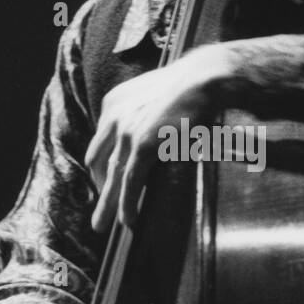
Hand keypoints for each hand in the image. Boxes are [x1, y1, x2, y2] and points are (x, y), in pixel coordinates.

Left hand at [85, 45, 233, 231]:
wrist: (204, 77)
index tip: (106, 184)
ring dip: (107, 205)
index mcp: (114, 103)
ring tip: (103, 226)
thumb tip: (150, 140)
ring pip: (112, 177)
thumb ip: (144, 117)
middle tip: (98, 212)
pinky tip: (127, 221)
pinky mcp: (142, 144)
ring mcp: (127, 131)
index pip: (100, 143)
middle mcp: (114, 116)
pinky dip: (127, 204)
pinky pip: (130, 182)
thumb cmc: (189, 87)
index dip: (102, 168)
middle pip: (99, 162)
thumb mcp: (155, 99)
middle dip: (99, 189)